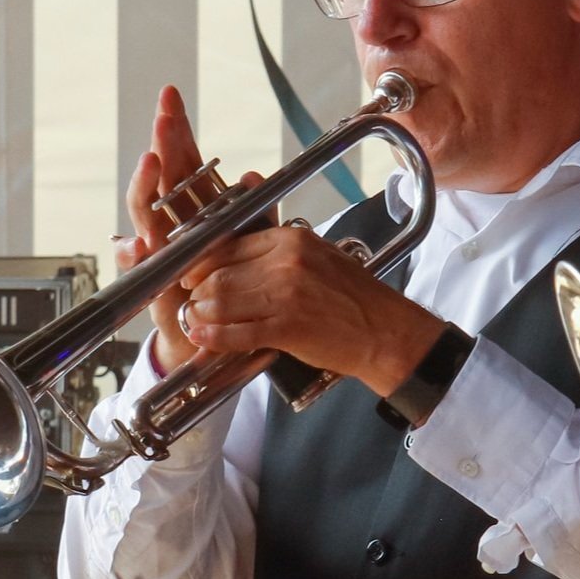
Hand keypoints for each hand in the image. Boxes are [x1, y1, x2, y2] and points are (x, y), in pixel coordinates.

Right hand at [116, 85, 262, 370]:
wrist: (223, 338)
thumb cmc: (238, 288)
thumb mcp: (256, 247)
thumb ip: (259, 212)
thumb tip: (255, 176)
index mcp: (198, 212)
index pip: (184, 164)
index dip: (178, 132)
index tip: (172, 97)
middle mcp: (173, 227)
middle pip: (162, 179)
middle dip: (162, 145)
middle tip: (162, 114)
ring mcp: (161, 254)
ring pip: (147, 215)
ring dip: (146, 187)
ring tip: (152, 160)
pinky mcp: (155, 286)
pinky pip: (141, 268)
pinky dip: (135, 254)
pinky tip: (139, 241)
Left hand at [177, 223, 444, 398]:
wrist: (388, 332)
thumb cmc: (356, 299)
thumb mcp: (319, 258)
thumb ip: (279, 254)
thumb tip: (235, 261)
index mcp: (292, 240)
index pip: (229, 245)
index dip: (202, 264)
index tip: (191, 277)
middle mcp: (286, 262)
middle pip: (220, 274)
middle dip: (199, 292)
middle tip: (194, 304)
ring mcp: (285, 295)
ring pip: (222, 302)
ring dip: (202, 315)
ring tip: (197, 321)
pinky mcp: (287, 327)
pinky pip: (237, 332)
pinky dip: (213, 337)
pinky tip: (202, 338)